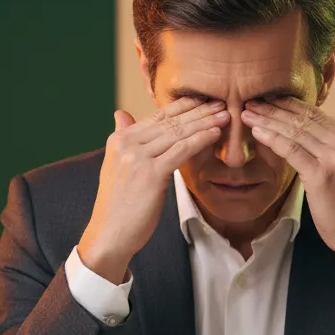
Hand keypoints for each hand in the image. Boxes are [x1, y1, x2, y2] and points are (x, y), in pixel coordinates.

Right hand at [78, 98, 229, 281]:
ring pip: (178, 134)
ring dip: (205, 123)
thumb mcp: (116, 165)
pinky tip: (216, 134)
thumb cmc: (118, 204)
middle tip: (221, 103)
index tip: (203, 100)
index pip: (157, 116)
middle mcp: (127, 143)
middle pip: (170, 122)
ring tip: (225, 116)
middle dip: (199, 112)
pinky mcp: (151, 174)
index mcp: (119, 139)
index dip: (183, 107)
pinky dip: (200, 140)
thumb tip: (121, 114)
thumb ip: (123, 137)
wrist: (110, 234)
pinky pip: (181, 151)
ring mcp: (138, 158)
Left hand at [241, 98, 334, 276]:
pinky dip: (272, 139)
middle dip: (273, 109)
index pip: (314, 113)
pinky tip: (256, 132)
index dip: (288, 104)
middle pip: (301, 119)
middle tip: (251, 101)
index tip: (267, 98)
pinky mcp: (321, 174)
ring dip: (267, 120)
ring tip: (247, 113)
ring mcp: (332, 158)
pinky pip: (291, 150)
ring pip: (294, 132)